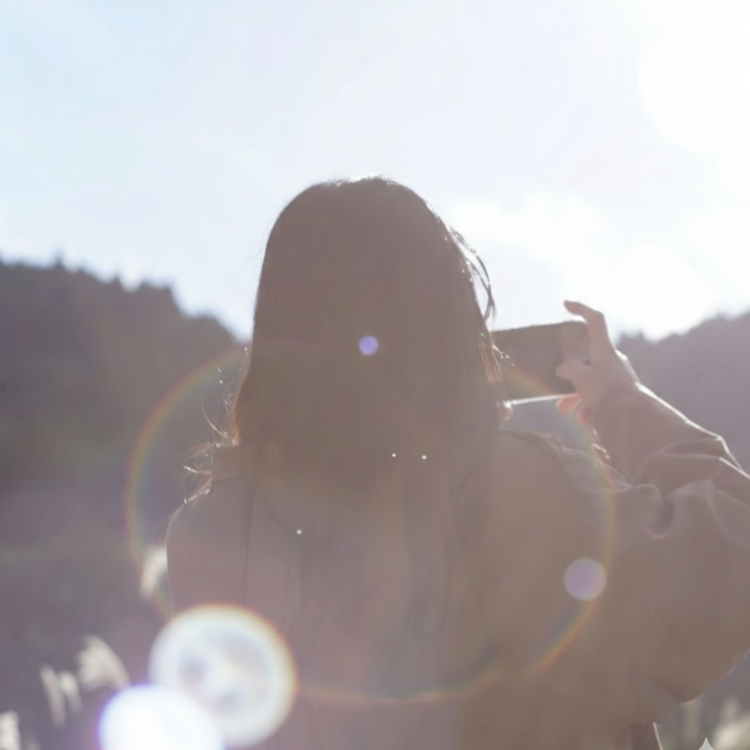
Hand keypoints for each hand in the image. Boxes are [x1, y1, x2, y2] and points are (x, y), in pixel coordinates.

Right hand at [555, 301, 638, 423]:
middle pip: (586, 360)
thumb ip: (568, 369)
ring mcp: (617, 378)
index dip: (580, 309)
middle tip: (556, 386)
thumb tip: (562, 368)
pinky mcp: (621, 395)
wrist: (633, 418)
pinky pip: (600, 397)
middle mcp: (612, 361)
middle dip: (568, 375)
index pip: (594, 320)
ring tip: (565, 410)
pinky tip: (585, 420)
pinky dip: (589, 407)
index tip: (566, 305)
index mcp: (604, 350)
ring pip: (590, 382)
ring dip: (575, 396)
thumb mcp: (581, 377)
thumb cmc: (607, 391)